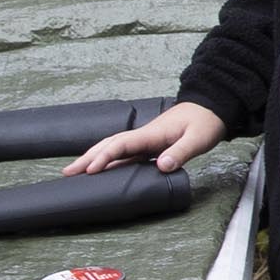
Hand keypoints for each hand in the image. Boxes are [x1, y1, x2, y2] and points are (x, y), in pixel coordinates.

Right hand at [66, 101, 227, 175]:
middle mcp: (144, 135)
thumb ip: (180, 152)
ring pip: (113, 146)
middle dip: (88, 158)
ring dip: (94, 157)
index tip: (91, 170)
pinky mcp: (150, 143)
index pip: (121, 145)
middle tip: (68, 172)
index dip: (105, 157)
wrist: (212, 106)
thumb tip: (162, 166)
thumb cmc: (206, 122)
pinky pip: (124, 151)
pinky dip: (109, 159)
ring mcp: (145, 139)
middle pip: (109, 145)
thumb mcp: (198, 139)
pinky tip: (102, 168)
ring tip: (76, 170)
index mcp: (151, 133)